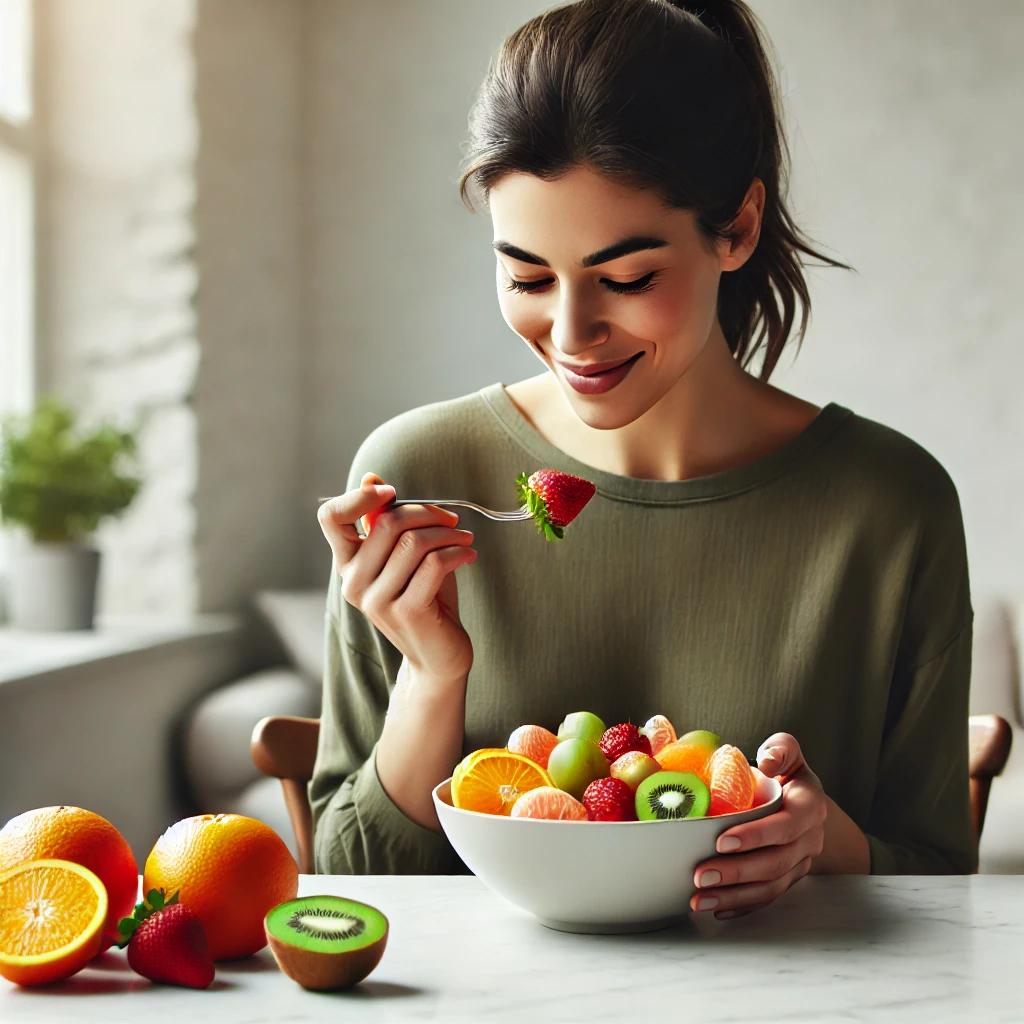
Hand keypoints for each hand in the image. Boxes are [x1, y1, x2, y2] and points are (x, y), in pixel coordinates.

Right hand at [317, 472, 476, 686]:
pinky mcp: (406, 611)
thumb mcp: (404, 555)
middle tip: (452, 521)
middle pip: (388, 522)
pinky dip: (457, 553)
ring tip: (465, 540)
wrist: (438, 655)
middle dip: (428, 512)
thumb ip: (387, 522)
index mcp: (348, 564)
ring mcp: (377, 600)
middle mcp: (353, 582)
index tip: (393, 493)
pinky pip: (434, 564)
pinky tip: (469, 555)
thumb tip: (370, 478)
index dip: (359, 496)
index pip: (330, 517)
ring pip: (414, 541)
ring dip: (448, 534)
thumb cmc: (424, 598)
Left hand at [689, 733, 826, 919]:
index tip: (722, 840)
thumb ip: (781, 749)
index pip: (787, 826)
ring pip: (771, 887)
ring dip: (734, 895)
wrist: (804, 799)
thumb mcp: (788, 752)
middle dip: (737, 872)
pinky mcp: (788, 878)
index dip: (757, 836)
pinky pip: (767, 898)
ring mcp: (800, 863)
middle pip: (776, 863)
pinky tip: (716, 908)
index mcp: (809, 806)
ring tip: (699, 898)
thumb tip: (766, 760)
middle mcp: (809, 839)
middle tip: (701, 875)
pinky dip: (742, 906)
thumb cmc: (787, 772)